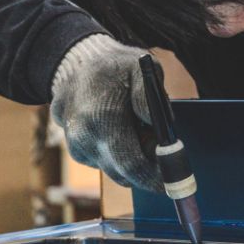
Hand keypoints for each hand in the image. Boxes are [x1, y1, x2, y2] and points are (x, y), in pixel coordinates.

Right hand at [50, 34, 159, 189]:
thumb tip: (161, 133)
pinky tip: (117, 130)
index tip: (170, 182)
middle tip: (160, 154)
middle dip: (145, 170)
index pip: (131, 163)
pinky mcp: (73, 149)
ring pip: (112, 169)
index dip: (153, 178)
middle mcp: (83, 136)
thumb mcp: (141, 70)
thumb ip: (151, 100)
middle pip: (123, 173)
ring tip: (137, 131)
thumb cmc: (114, 65)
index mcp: (102, 116)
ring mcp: (75, 145)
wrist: (76, 61)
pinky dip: (114, 154)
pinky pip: (101, 162)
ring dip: (129, 159)